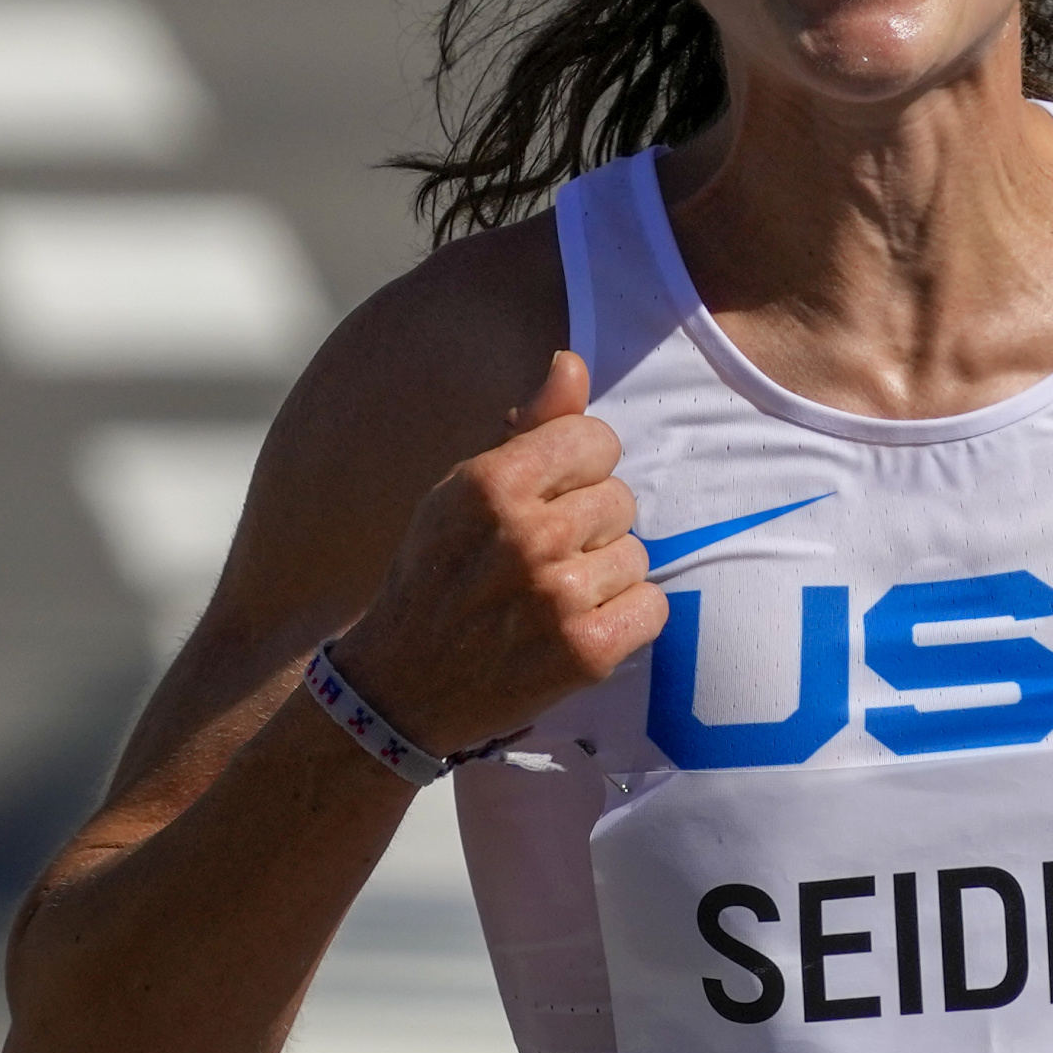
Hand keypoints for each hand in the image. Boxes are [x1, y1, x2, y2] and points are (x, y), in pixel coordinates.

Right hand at [325, 351, 659, 755]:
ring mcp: (558, 597)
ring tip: (551, 598)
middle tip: (540, 559)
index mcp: (489, 484)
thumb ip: (526, 428)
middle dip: (590, 525)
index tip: (548, 499)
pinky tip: (577, 628)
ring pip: (637, 554)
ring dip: (605, 575)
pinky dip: (626, 619)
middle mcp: (526, 536)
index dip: (579, 469)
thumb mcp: (460, 493)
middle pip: (620, 498)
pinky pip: (652, 606)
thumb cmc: (435, 577)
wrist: (400, 688)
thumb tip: (570, 364)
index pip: (595, 439)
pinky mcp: (587, 652)